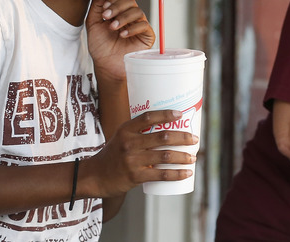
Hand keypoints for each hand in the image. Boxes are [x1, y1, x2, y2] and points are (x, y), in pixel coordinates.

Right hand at [80, 110, 197, 197]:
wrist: (95, 176)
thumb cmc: (113, 155)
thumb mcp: (121, 137)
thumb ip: (140, 132)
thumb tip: (169, 127)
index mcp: (126, 130)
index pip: (148, 117)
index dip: (165, 114)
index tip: (180, 114)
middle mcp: (129, 143)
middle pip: (163, 137)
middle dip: (183, 137)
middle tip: (195, 139)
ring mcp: (132, 160)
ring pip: (165, 156)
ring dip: (183, 156)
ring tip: (193, 157)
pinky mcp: (135, 176)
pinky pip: (161, 175)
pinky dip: (176, 174)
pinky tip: (187, 173)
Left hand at [85, 0, 154, 80]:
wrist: (106, 65)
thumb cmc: (100, 46)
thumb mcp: (93, 24)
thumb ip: (96, 7)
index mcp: (118, 12)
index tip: (104, 7)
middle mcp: (130, 16)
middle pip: (131, 1)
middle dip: (118, 7)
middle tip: (107, 16)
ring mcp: (139, 25)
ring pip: (138, 12)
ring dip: (124, 17)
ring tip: (113, 27)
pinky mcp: (146, 35)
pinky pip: (144, 25)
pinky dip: (133, 28)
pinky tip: (123, 35)